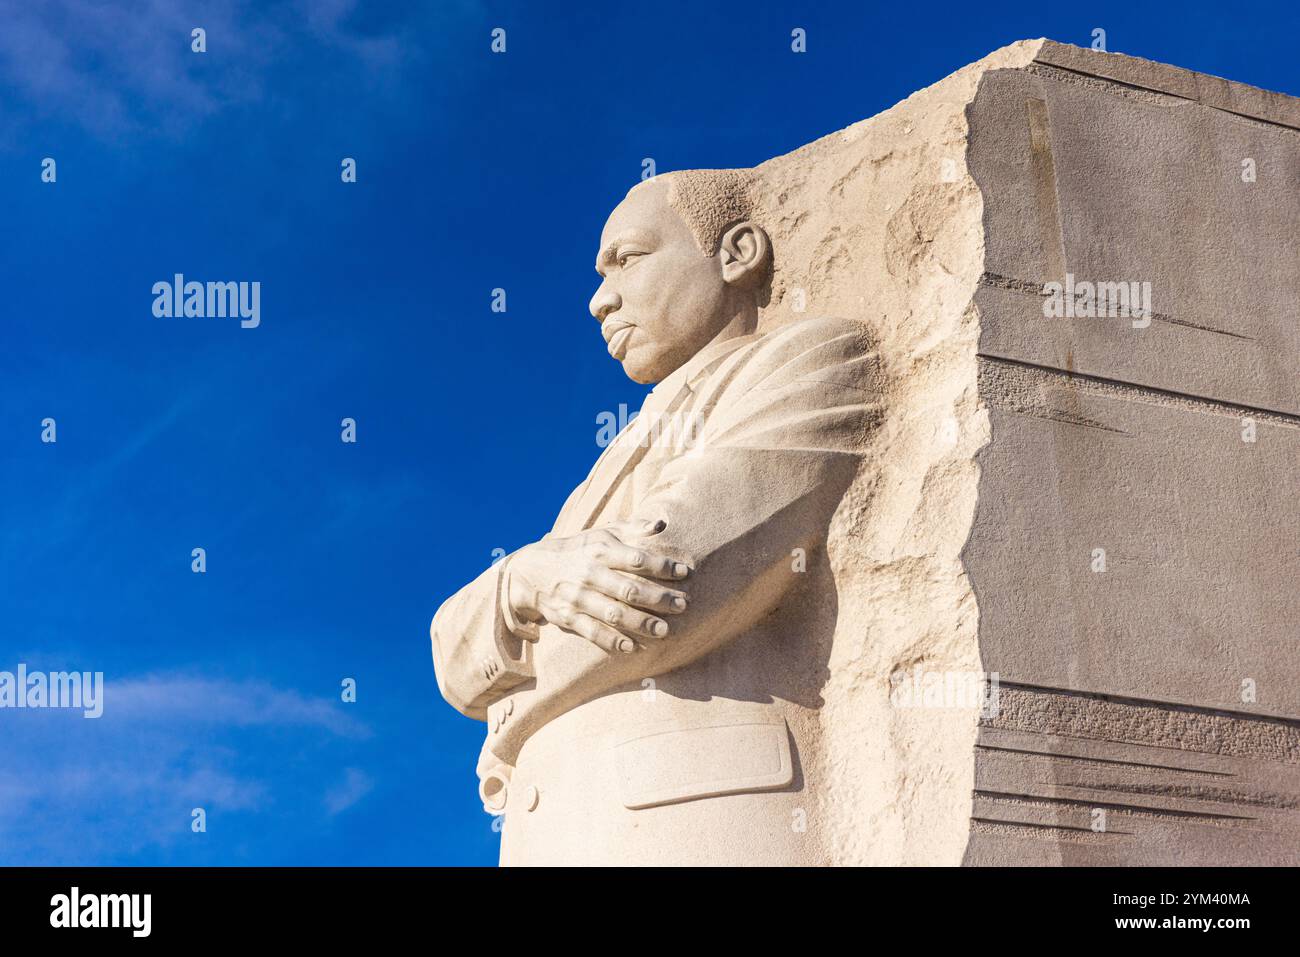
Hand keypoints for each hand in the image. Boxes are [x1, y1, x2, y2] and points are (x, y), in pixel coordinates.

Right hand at [504, 520, 689, 653]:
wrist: (529, 571)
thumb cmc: (576, 550)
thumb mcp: (600, 534)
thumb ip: (631, 529)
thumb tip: (661, 524)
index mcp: (599, 550)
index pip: (636, 558)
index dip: (662, 566)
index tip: (685, 572)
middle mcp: (588, 573)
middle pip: (629, 589)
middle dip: (658, 599)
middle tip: (683, 605)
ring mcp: (577, 598)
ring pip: (613, 613)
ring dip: (640, 623)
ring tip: (664, 630)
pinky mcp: (567, 618)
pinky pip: (592, 633)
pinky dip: (612, 642)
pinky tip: (633, 648)